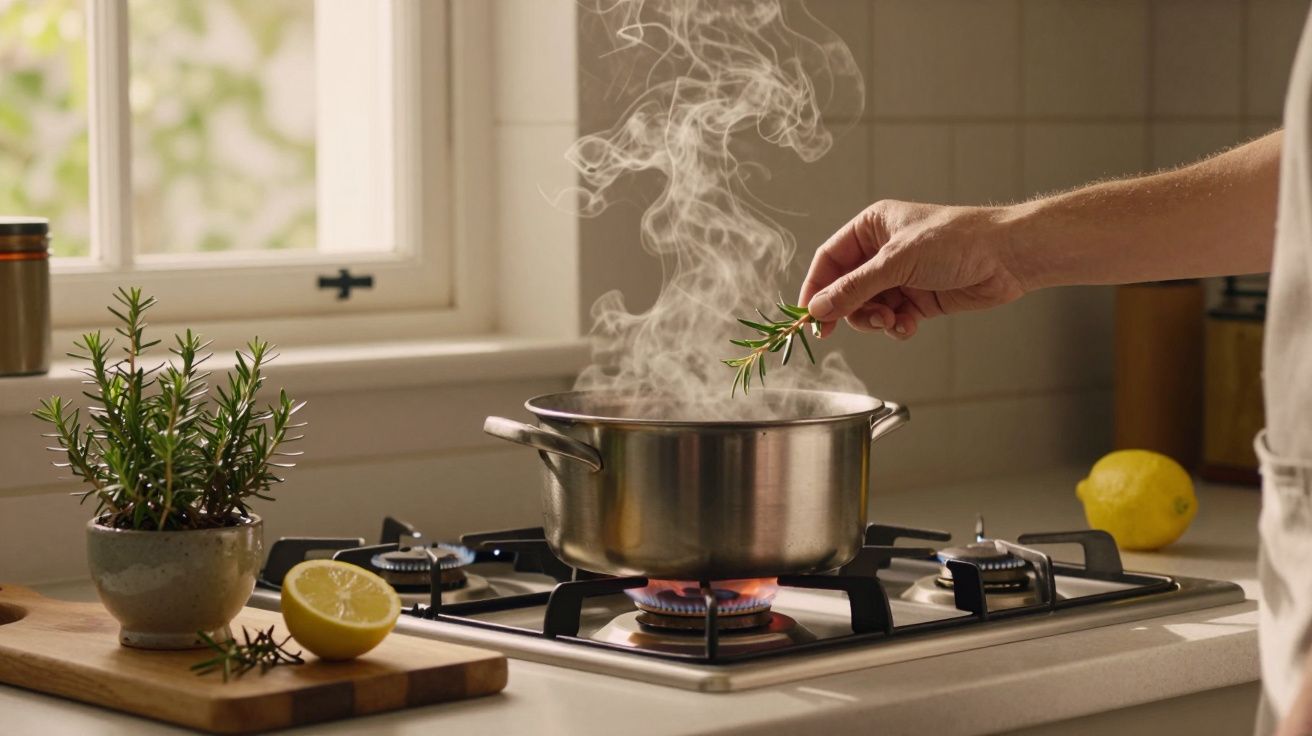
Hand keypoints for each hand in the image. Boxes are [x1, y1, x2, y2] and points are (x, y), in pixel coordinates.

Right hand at [798, 200, 1027, 339]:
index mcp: (872, 227)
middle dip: (852, 309)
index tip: (810, 317)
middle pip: (845, 289)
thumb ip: (854, 288)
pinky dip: (896, 327)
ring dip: (875, 320)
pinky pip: (892, 319)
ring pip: (868, 308)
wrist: (1008, 256)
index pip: (829, 260)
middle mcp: (882, 252)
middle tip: (866, 322)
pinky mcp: (918, 299)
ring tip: (893, 321)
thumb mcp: (897, 262)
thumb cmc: (956, 241)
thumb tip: (817, 308)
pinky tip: (909, 326)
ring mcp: (900, 277)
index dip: (817, 289)